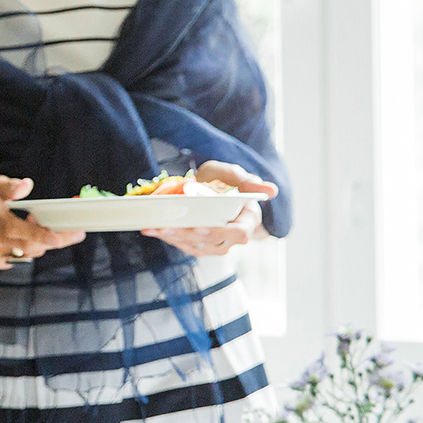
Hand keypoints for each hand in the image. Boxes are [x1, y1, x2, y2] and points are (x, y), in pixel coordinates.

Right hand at [0, 176, 84, 270]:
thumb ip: (9, 186)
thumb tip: (27, 185)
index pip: (19, 230)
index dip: (42, 235)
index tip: (60, 236)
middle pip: (30, 246)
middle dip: (55, 240)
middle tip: (74, 232)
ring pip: (28, 253)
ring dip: (40, 241)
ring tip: (38, 226)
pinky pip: (20, 257)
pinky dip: (26, 247)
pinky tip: (20, 235)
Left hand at [140, 161, 276, 256]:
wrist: (213, 192)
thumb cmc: (225, 183)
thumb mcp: (233, 175)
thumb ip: (247, 181)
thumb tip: (271, 190)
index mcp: (246, 221)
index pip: (239, 233)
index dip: (220, 232)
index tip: (201, 226)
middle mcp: (230, 237)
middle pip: (211, 242)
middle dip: (187, 235)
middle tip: (166, 226)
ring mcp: (213, 244)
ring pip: (194, 246)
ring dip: (173, 238)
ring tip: (154, 227)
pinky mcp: (197, 245)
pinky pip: (182, 245)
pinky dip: (166, 237)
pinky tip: (150, 229)